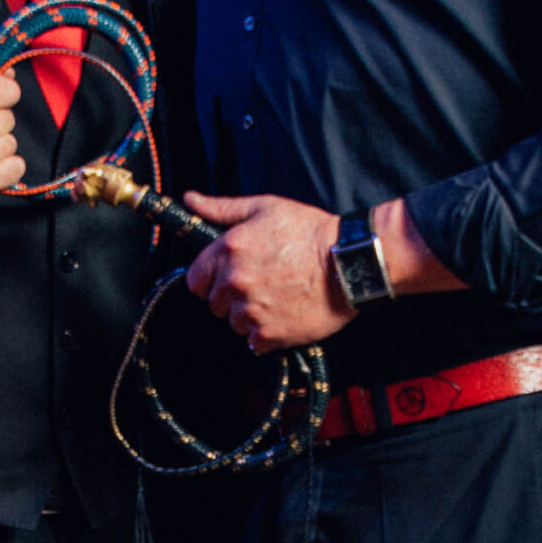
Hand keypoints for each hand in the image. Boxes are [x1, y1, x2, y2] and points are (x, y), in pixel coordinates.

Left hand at [182, 193, 352, 352]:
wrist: (349, 261)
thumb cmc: (310, 232)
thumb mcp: (264, 207)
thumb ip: (222, 208)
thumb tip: (192, 201)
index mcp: (229, 250)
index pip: (195, 280)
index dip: (210, 279)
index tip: (226, 278)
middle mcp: (235, 282)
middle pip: (215, 304)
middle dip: (232, 296)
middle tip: (260, 283)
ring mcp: (251, 310)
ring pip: (234, 323)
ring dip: (249, 315)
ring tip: (276, 297)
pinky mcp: (269, 333)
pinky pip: (254, 341)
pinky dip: (266, 333)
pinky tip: (284, 313)